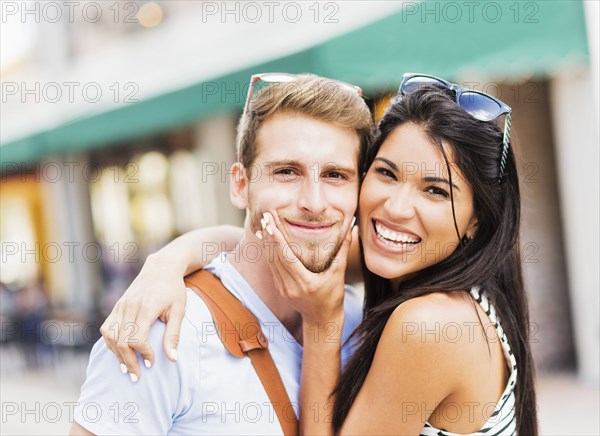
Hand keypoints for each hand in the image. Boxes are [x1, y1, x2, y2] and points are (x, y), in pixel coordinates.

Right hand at [99, 254, 186, 380]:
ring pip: (110, 336)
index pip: (137, 339)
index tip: (152, 362)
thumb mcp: (179, 310)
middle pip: (121, 341)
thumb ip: (173, 335)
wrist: (161, 268)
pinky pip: (107, 328)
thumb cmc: (173, 289)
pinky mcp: (117, 306)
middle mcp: (129, 307)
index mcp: (146, 308)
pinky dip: (111, 343)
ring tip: (127, 368)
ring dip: (117, 355)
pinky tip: (120, 353)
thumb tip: (172, 359)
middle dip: (129, 361)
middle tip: (137, 377)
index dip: (143, 354)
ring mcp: (120, 306)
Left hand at [258, 212, 352, 325]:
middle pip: (275, 257)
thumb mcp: (339, 273)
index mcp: (305, 282)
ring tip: (264, 223)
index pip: (287, 257)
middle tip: (265, 216)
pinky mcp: (280, 288)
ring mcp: (283, 288)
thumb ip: (343, 249)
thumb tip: (350, 227)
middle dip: (269, 235)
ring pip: (271, 261)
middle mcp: (291, 286)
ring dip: (267, 242)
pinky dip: (269, 252)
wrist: (322, 320)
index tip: (271, 223)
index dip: (277, 239)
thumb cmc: (333, 297)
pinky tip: (268, 240)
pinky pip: (273, 267)